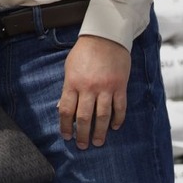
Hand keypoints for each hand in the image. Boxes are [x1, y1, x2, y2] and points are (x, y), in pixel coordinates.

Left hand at [57, 34, 130, 148]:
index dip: (65, 125)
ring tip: (98, 142)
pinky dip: (118, 119)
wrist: (105, 37)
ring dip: (100, 132)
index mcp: (73, 83)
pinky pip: (120, 107)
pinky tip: (115, 127)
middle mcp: (89, 88)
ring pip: (103, 116)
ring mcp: (106, 88)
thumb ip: (67, 88)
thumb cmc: (84, 52)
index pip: (66, 110)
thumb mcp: (69, 68)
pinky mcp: (120, 86)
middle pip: (84, 117)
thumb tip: (62, 108)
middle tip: (82, 145)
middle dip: (82, 134)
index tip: (66, 136)